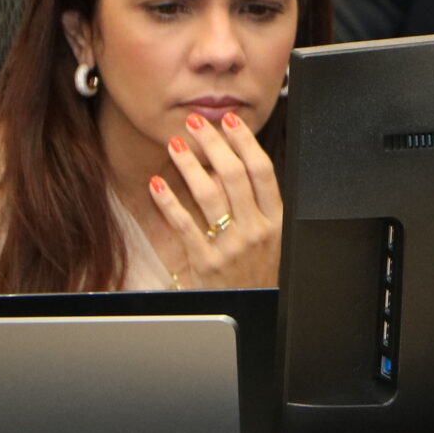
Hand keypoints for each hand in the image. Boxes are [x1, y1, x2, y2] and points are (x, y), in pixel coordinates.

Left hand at [148, 111, 284, 288]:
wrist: (251, 312)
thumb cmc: (257, 273)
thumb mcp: (273, 239)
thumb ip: (259, 206)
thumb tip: (235, 164)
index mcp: (276, 221)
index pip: (262, 170)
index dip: (245, 141)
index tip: (230, 120)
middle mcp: (256, 231)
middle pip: (234, 175)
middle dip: (214, 143)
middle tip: (196, 124)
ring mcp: (232, 247)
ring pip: (209, 194)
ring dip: (189, 164)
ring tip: (176, 144)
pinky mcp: (207, 263)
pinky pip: (184, 225)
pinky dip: (169, 202)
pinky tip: (157, 184)